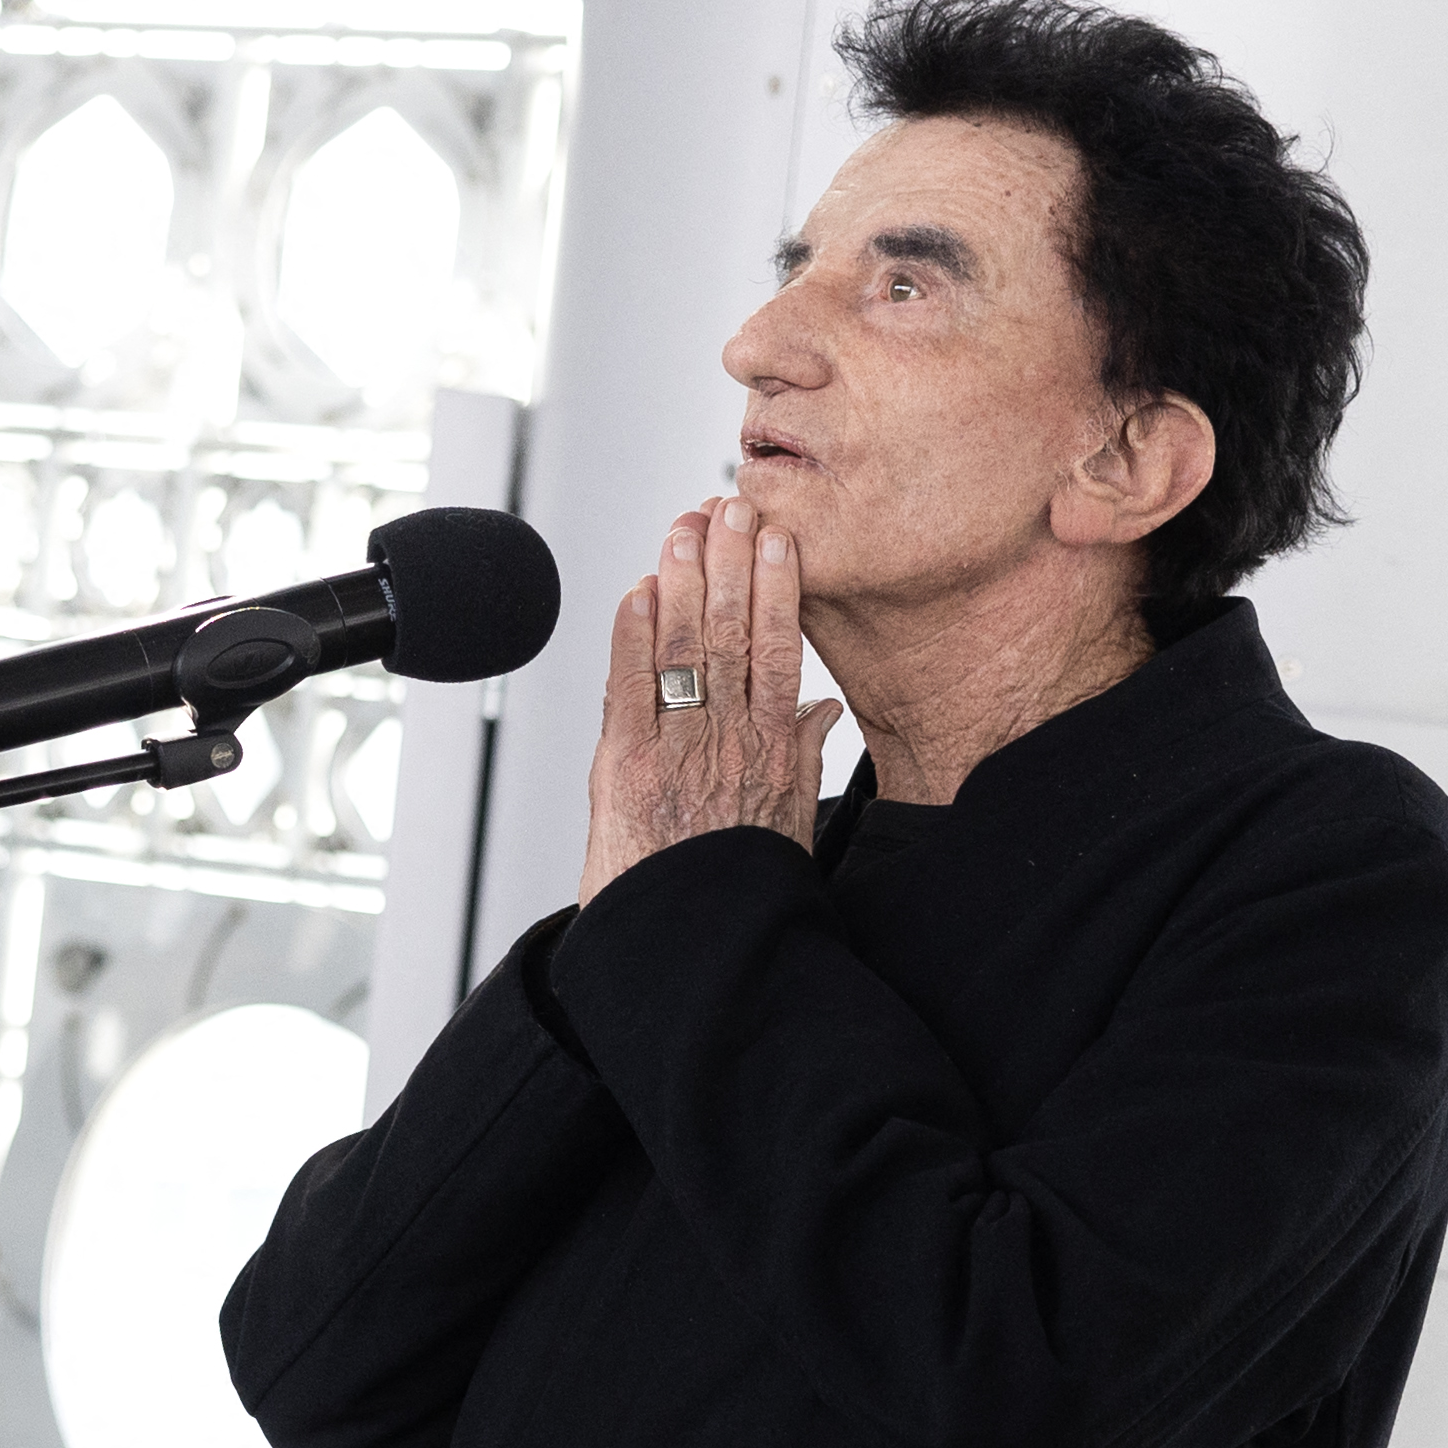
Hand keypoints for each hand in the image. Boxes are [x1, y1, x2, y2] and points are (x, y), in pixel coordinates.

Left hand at [580, 496, 845, 907]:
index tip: (779, 539)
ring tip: (685, 526)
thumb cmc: (737, 886)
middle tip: (730, 504)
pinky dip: (631, 633)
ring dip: (683, 578)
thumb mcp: (790, 818)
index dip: (779, 587)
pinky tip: (637, 590)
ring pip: (684, 646)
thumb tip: (823, 707)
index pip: (781, 648)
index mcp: (773, 749)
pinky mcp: (623, 765)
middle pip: (734, 632)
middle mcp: (728, 740)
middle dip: (731, 561)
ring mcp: (675, 748)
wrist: (690, 943)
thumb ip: (802, 753)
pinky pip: (628, 684)